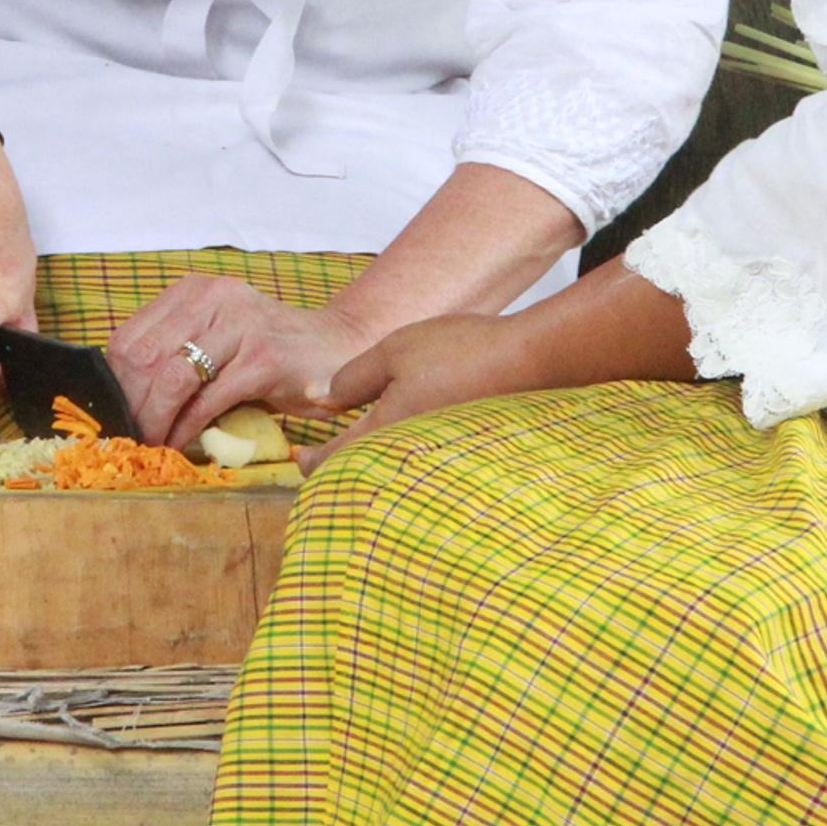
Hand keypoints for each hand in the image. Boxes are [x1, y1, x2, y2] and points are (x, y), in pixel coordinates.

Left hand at [108, 276, 379, 448]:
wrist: (337, 346)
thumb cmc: (269, 348)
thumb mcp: (217, 335)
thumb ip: (178, 351)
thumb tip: (124, 396)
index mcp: (195, 291)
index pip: (131, 335)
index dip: (114, 381)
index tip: (112, 413)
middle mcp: (215, 299)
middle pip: (146, 357)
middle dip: (131, 404)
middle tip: (126, 435)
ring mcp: (241, 326)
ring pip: (174, 378)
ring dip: (155, 419)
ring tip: (150, 442)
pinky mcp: (263, 360)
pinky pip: (209, 400)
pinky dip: (188, 427)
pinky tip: (181, 443)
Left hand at [291, 312, 526, 470]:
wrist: (528, 362)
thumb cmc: (459, 351)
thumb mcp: (393, 352)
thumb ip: (350, 378)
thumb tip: (315, 399)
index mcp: (385, 431)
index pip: (335, 460)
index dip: (310, 462)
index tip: (298, 459)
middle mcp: (410, 455)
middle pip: (363, 474)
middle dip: (339, 470)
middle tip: (319, 461)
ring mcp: (438, 460)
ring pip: (391, 473)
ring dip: (371, 465)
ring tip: (359, 450)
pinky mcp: (460, 456)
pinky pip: (420, 466)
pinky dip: (403, 459)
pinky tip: (405, 439)